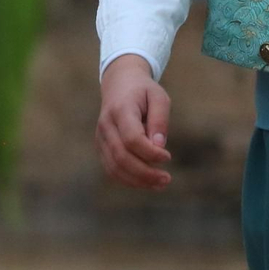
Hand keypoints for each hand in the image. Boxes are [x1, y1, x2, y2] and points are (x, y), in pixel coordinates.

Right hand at [96, 55, 173, 189]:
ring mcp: (100, 138)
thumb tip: (159, 146)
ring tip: (160, 184)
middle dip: (145, 172)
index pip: (131, 138)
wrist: (118, 85)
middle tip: (167, 179)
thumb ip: (159, 120)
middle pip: (121, 157)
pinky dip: (128, 180)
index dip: (149, 152)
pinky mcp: (101, 147)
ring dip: (137, 180)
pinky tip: (146, 182)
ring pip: (114, 167)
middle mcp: (106, 126)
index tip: (168, 157)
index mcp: (120, 110)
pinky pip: (111, 169)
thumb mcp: (159, 97)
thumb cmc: (143, 91)